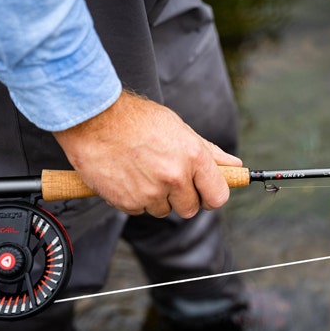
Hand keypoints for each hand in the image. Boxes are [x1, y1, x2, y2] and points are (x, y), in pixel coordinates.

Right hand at [53, 90, 241, 217]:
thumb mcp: (179, 128)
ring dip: (157, 198)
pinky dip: (136, 198)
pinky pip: (140, 210)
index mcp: (193, 157)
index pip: (218, 196)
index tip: (205, 193)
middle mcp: (174, 178)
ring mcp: (150, 193)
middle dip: (182, 198)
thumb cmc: (137, 120)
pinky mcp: (128, 202)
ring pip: (163, 210)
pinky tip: (128, 177)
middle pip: (190, 209)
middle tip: (168, 178)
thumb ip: (209, 152)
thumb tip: (235, 165)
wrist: (94, 120)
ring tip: (143, 172)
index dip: (212, 196)